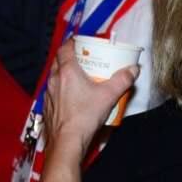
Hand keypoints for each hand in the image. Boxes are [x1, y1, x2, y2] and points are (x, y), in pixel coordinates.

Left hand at [42, 40, 138, 165]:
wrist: (67, 140)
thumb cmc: (84, 116)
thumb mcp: (109, 95)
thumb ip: (123, 80)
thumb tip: (133, 69)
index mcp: (66, 72)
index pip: (64, 48)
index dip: (72, 42)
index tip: (80, 41)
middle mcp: (54, 80)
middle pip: (58, 61)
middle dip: (70, 57)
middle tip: (84, 58)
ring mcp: (49, 93)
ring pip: (55, 76)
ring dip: (65, 73)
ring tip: (80, 77)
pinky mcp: (48, 106)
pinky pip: (54, 91)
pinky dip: (62, 89)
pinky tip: (73, 96)